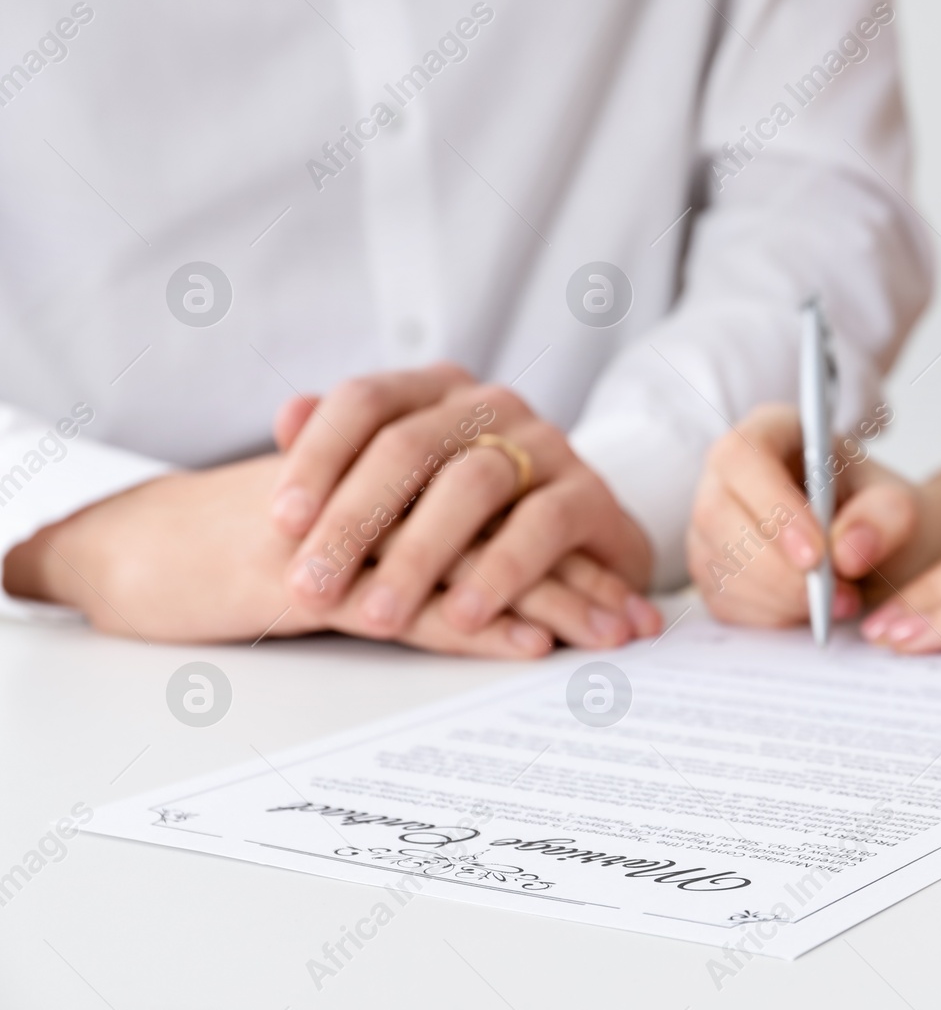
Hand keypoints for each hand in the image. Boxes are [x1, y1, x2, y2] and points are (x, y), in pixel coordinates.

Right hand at [2, 454, 635, 657]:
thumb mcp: (353, 529)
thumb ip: (424, 533)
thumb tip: (519, 590)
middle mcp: (379, 472)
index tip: (628, 599)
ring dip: (545, 600)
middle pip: (503, 520)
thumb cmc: (258, 544)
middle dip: (576, 576)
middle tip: (635, 626)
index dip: (570, 548)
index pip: (505, 498)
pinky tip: (521, 642)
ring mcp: (347, 521)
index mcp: (397, 449)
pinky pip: (406, 595)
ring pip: (467, 555)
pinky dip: (470, 620)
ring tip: (602, 641)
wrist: (145, 549)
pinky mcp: (309, 572)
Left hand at [270, 366, 659, 648]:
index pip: (365, 401)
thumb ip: (349, 452)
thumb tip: (286, 413)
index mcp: (436, 393)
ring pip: (473, 484)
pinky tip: (465, 616)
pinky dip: (500, 572)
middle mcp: (491, 406)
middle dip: (352, 522)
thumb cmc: (478, 517)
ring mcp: (546, 444)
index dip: (319, 456)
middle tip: (310, 587)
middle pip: (409, 446)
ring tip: (379, 616)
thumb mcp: (409, 484)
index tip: (281, 522)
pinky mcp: (590, 494)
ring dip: (420, 555)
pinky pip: (542, 526)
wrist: (584, 542)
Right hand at [688, 404, 915, 625]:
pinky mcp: (713, 572)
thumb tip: (847, 550)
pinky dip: (774, 616)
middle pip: (718, 517)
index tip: (815, 554)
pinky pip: (725, 602)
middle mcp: (728, 476)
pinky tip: (813, 610)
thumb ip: (884, 517)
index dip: (771, 507)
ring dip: (781, 598)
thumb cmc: (879, 514)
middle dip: (777, 569)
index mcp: (769, 432)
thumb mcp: (899, 506)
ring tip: (842, 602)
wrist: (877, 550)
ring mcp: (712, 526)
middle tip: (838, 596)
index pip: (744, 458)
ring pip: (719, 566)